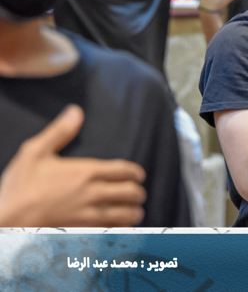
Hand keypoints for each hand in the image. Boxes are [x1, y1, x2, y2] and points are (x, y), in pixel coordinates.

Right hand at [0, 105, 146, 226]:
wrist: (6, 222)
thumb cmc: (19, 187)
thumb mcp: (34, 152)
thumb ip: (59, 132)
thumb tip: (75, 112)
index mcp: (86, 172)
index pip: (124, 171)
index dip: (135, 173)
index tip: (138, 175)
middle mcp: (93, 193)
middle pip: (130, 192)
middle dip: (137, 192)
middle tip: (138, 193)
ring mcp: (90, 215)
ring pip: (126, 214)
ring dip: (134, 211)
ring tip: (136, 210)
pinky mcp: (85, 232)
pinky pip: (113, 230)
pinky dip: (122, 228)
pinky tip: (121, 226)